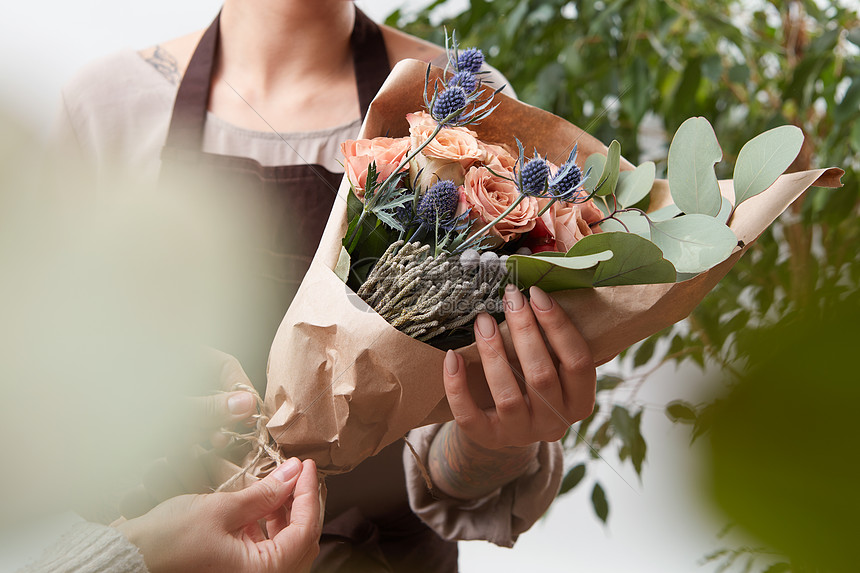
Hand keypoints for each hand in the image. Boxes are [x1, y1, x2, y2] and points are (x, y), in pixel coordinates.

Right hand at [118, 458, 320, 572]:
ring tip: (279, 485)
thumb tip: (294, 473)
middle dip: (301, 503)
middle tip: (297, 473)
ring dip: (285, 514)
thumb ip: (265, 493)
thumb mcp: (221, 509)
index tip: (307, 466)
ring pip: (285, 545)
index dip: (309, 493)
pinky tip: (260, 506)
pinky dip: (268, 528)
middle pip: (301, 540)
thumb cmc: (168, 541)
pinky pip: (266, 552)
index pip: (305, 529)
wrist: (129, 559)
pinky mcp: (237, 572)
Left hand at [119, 351, 257, 517]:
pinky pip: (180, 419)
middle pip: (214, 389)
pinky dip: (184, 433)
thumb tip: (248, 405)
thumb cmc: (117, 398)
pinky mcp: (153, 409)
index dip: (241, 392)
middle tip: (222, 440)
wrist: (69, 412)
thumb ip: (208, 408)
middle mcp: (176, 369)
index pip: (227, 367)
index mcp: (183, 355)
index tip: (249, 418)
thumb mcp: (168, 408)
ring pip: (198, 408)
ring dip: (203, 429)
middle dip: (221, 417)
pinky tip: (179, 448)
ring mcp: (165, 390)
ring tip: (200, 446)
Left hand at [443, 285, 595, 449]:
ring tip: (483, 321)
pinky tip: (452, 356)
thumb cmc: (535, 381)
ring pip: (507, 395)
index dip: (559, 326)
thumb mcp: (556, 367)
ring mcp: (521, 434)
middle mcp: (555, 423)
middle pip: (542, 376)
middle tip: (510, 298)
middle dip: (525, 331)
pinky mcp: (488, 439)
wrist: (508, 424)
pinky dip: (458, 386)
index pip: (579, 362)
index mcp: (580, 403)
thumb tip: (541, 291)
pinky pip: (469, 416)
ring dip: (494, 354)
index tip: (537, 293)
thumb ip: (557, 340)